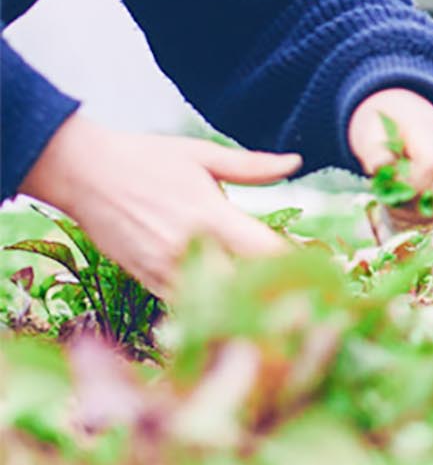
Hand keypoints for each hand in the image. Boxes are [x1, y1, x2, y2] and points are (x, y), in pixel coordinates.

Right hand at [17, 113, 299, 295]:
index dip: (295, 265)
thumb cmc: (146, 158)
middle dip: (274, 293)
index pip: (266, 253)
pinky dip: (207, 309)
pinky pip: (183, 305)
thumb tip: (296, 161)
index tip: (319, 269)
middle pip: (245, 288)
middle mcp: (188, 249)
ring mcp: (163, 270)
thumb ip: (252, 166)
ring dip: (241, 306)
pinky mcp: (144, 280)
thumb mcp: (202, 155)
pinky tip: (228, 306)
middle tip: (302, 296)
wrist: (82, 173)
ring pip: (213, 304)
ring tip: (271, 307)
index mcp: (211, 217)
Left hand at [348, 88, 432, 201]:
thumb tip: (384, 173)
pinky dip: (424, 209)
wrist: (400, 105)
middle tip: (384, 201)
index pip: (432, 166)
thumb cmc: (379, 121)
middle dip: (409, 207)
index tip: (384, 189)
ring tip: (393, 200)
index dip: (408, 186)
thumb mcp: (366, 133)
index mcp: (428, 127)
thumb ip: (374, 155)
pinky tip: (404, 199)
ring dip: (416, 212)